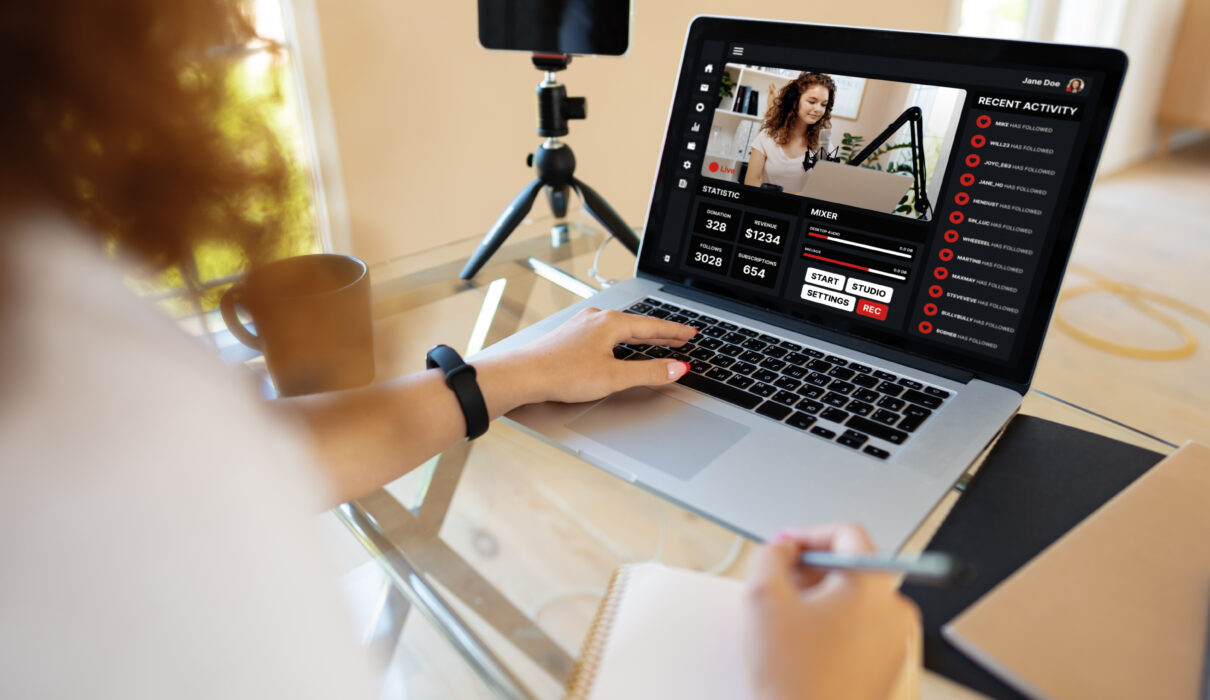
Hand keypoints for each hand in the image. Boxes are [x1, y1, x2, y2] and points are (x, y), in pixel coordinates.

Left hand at [478, 307, 696, 409]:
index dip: (675, 332)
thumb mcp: (613, 377)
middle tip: (681, 337)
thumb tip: (676, 368)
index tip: (691, 333)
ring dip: (641, 336)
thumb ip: (648, 373)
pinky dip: (622, 340)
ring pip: (621, 329)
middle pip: (638, 325)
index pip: (653, 326)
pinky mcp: (571, 336)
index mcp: (611, 323)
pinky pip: (606, 334)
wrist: (523, 375)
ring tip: (657, 341)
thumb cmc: (562, 374)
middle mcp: (597, 318)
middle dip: (661, 333)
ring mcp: (582, 325)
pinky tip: (620, 346)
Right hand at [742, 523, 920, 699]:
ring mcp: (897, 643)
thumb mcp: (762, 597)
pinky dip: (832, 628)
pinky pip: (861, 631)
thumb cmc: (793, 678)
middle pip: (853, 568)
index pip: (847, 534)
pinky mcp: (890, 668)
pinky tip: (803, 649)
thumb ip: (769, 555)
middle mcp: (894, 610)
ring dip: (819, 601)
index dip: (808, 534)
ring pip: (854, 601)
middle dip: (811, 571)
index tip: (785, 547)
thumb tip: (782, 549)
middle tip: (779, 586)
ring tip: (787, 624)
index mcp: (873, 586)